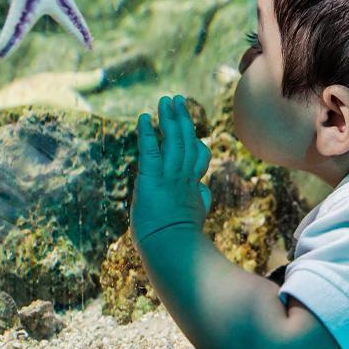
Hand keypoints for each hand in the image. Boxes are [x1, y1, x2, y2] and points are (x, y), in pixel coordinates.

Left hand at [131, 95, 212, 246]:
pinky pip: (149, 150)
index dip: (194, 141)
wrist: (172, 248)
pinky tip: (143, 118)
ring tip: (166, 100)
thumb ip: (201, 202)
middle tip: (177, 100)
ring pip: (172, 140)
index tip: (189, 129)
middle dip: (182, 119)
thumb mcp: (195, 218)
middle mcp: (183, 177)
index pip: (198, 157)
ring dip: (168, 118)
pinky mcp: (151, 178)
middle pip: (187, 140)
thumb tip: (205, 195)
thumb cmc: (181, 240)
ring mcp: (169, 176)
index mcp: (193, 187)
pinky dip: (146, 133)